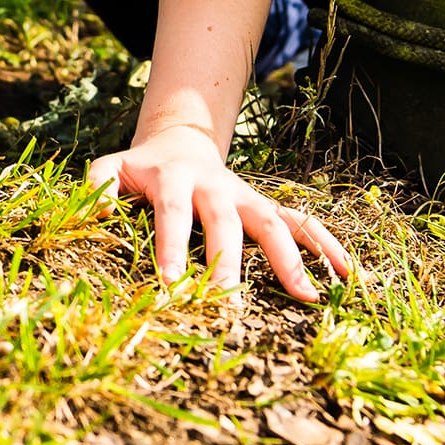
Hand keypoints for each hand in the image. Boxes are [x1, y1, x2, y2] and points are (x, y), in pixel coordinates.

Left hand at [88, 123, 354, 301]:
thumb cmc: (141, 169)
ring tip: (307, 297)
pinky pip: (302, 224)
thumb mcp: (111, 169)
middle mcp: (216, 186)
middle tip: (228, 302)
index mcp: (174, 178)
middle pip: (226, 224)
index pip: (173, 214)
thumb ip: (97, 186)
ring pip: (274, 223)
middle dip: (228, 263)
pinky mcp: (267, 207)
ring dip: (291, 258)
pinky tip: (347, 275)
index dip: (171, 246)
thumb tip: (96, 213)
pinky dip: (327, 245)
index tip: (170, 284)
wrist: (180, 142)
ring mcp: (246, 196)